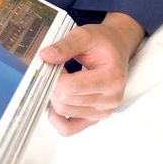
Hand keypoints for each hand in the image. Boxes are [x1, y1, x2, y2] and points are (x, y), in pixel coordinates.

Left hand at [39, 12, 144, 135]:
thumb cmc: (103, 43)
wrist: (116, 48)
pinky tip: (57, 100)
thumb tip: (46, 56)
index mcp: (112, 79)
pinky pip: (68, 129)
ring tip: (63, 78)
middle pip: (65, 100)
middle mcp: (111, 99)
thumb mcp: (85, 35)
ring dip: (55, 95)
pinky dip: (57, 117)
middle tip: (58, 67)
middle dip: (54, 83)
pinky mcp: (94, 119)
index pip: (71, 86)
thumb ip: (65, 46)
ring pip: (63, 111)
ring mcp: (103, 112)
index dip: (55, 75)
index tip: (54, 62)